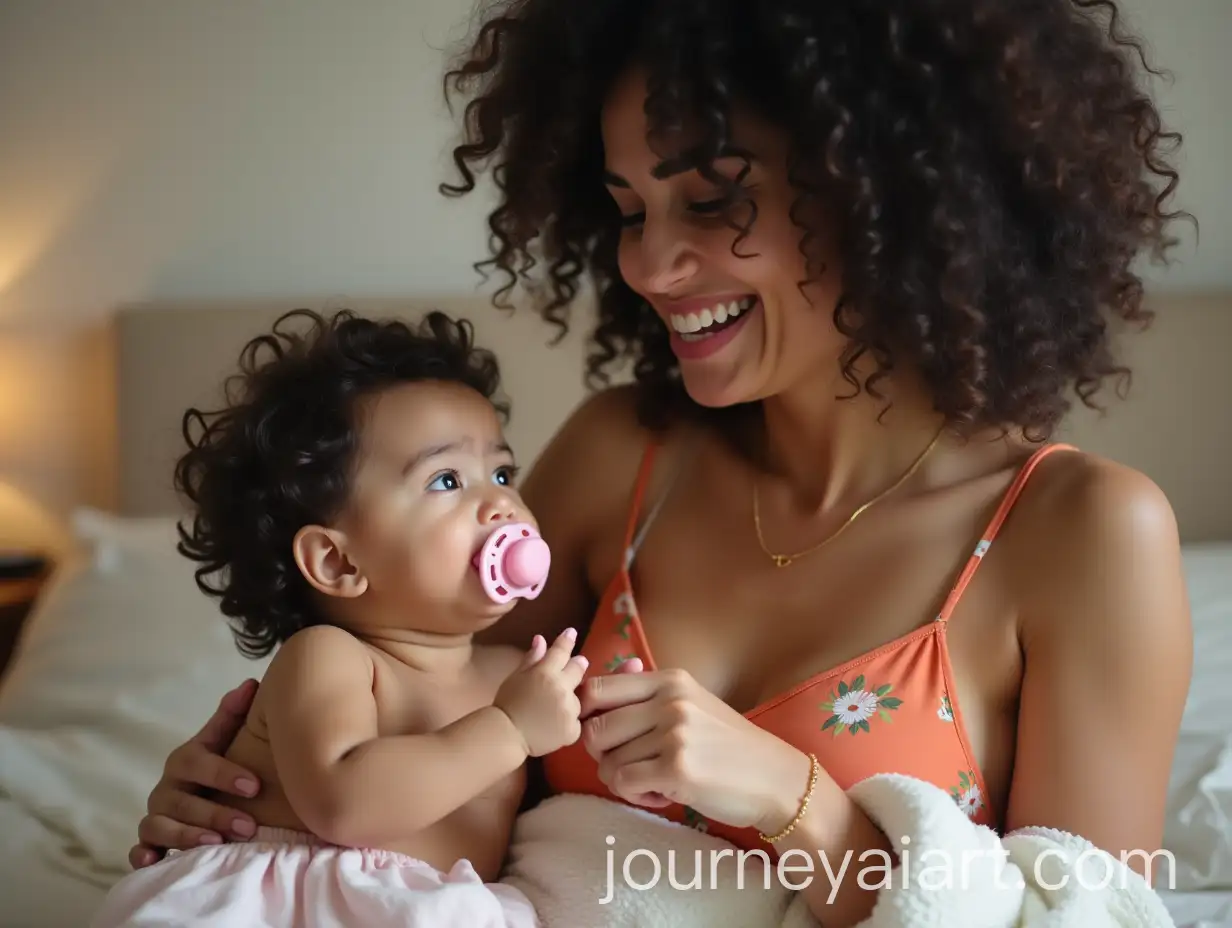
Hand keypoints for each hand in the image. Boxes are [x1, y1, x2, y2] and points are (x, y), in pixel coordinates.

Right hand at [129, 679, 261, 868]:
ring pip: (160, 827)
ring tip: (217, 845)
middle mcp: (166, 789)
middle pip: (181, 801)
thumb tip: (251, 684)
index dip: (224, 774)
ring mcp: (155, 816)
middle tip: (248, 826)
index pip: (197, 763)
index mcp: (185, 762)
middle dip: (215, 813)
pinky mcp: (148, 844)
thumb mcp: (221, 743)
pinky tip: (153, 862)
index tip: (255, 786)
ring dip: (187, 836)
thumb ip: (232, 717)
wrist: (195, 797)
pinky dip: (141, 856)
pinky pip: (137, 851)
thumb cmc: (215, 768)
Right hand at [494, 629, 587, 756]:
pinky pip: (576, 721)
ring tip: (553, 708)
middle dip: (578, 665)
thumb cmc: (506, 704)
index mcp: (545, 673)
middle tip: (579, 663)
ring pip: (577, 699)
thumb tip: (541, 639)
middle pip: (578, 670)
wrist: (505, 736)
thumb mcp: (515, 677)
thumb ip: (531, 659)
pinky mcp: (573, 729)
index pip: (561, 651)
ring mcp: (569, 709)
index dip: (567, 640)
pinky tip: (554, 726)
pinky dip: (568, 722)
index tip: (571, 633)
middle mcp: (561, 688)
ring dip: (570, 699)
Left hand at [579, 668, 813, 832]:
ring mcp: (674, 734)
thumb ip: (647, 695)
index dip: (586, 716)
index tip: (604, 737)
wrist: (773, 778)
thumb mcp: (691, 704)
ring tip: (654, 781)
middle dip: (602, 755)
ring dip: (623, 780)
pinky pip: (623, 783)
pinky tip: (662, 794)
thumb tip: (600, 681)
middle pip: (594, 728)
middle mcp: (670, 701)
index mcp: (670, 681)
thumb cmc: (727, 745)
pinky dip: (635, 795)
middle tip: (629, 766)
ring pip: (608, 762)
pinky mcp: (677, 769)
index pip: (597, 689)